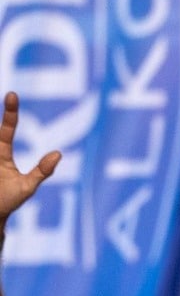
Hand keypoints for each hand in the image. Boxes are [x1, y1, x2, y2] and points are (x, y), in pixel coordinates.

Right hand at [0, 94, 61, 226]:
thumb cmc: (9, 201)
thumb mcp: (27, 187)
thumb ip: (41, 171)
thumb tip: (58, 153)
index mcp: (1, 153)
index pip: (6, 129)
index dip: (10, 113)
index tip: (13, 94)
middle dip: (5, 114)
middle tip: (10, 94)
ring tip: (3, 164)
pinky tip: (0, 167)